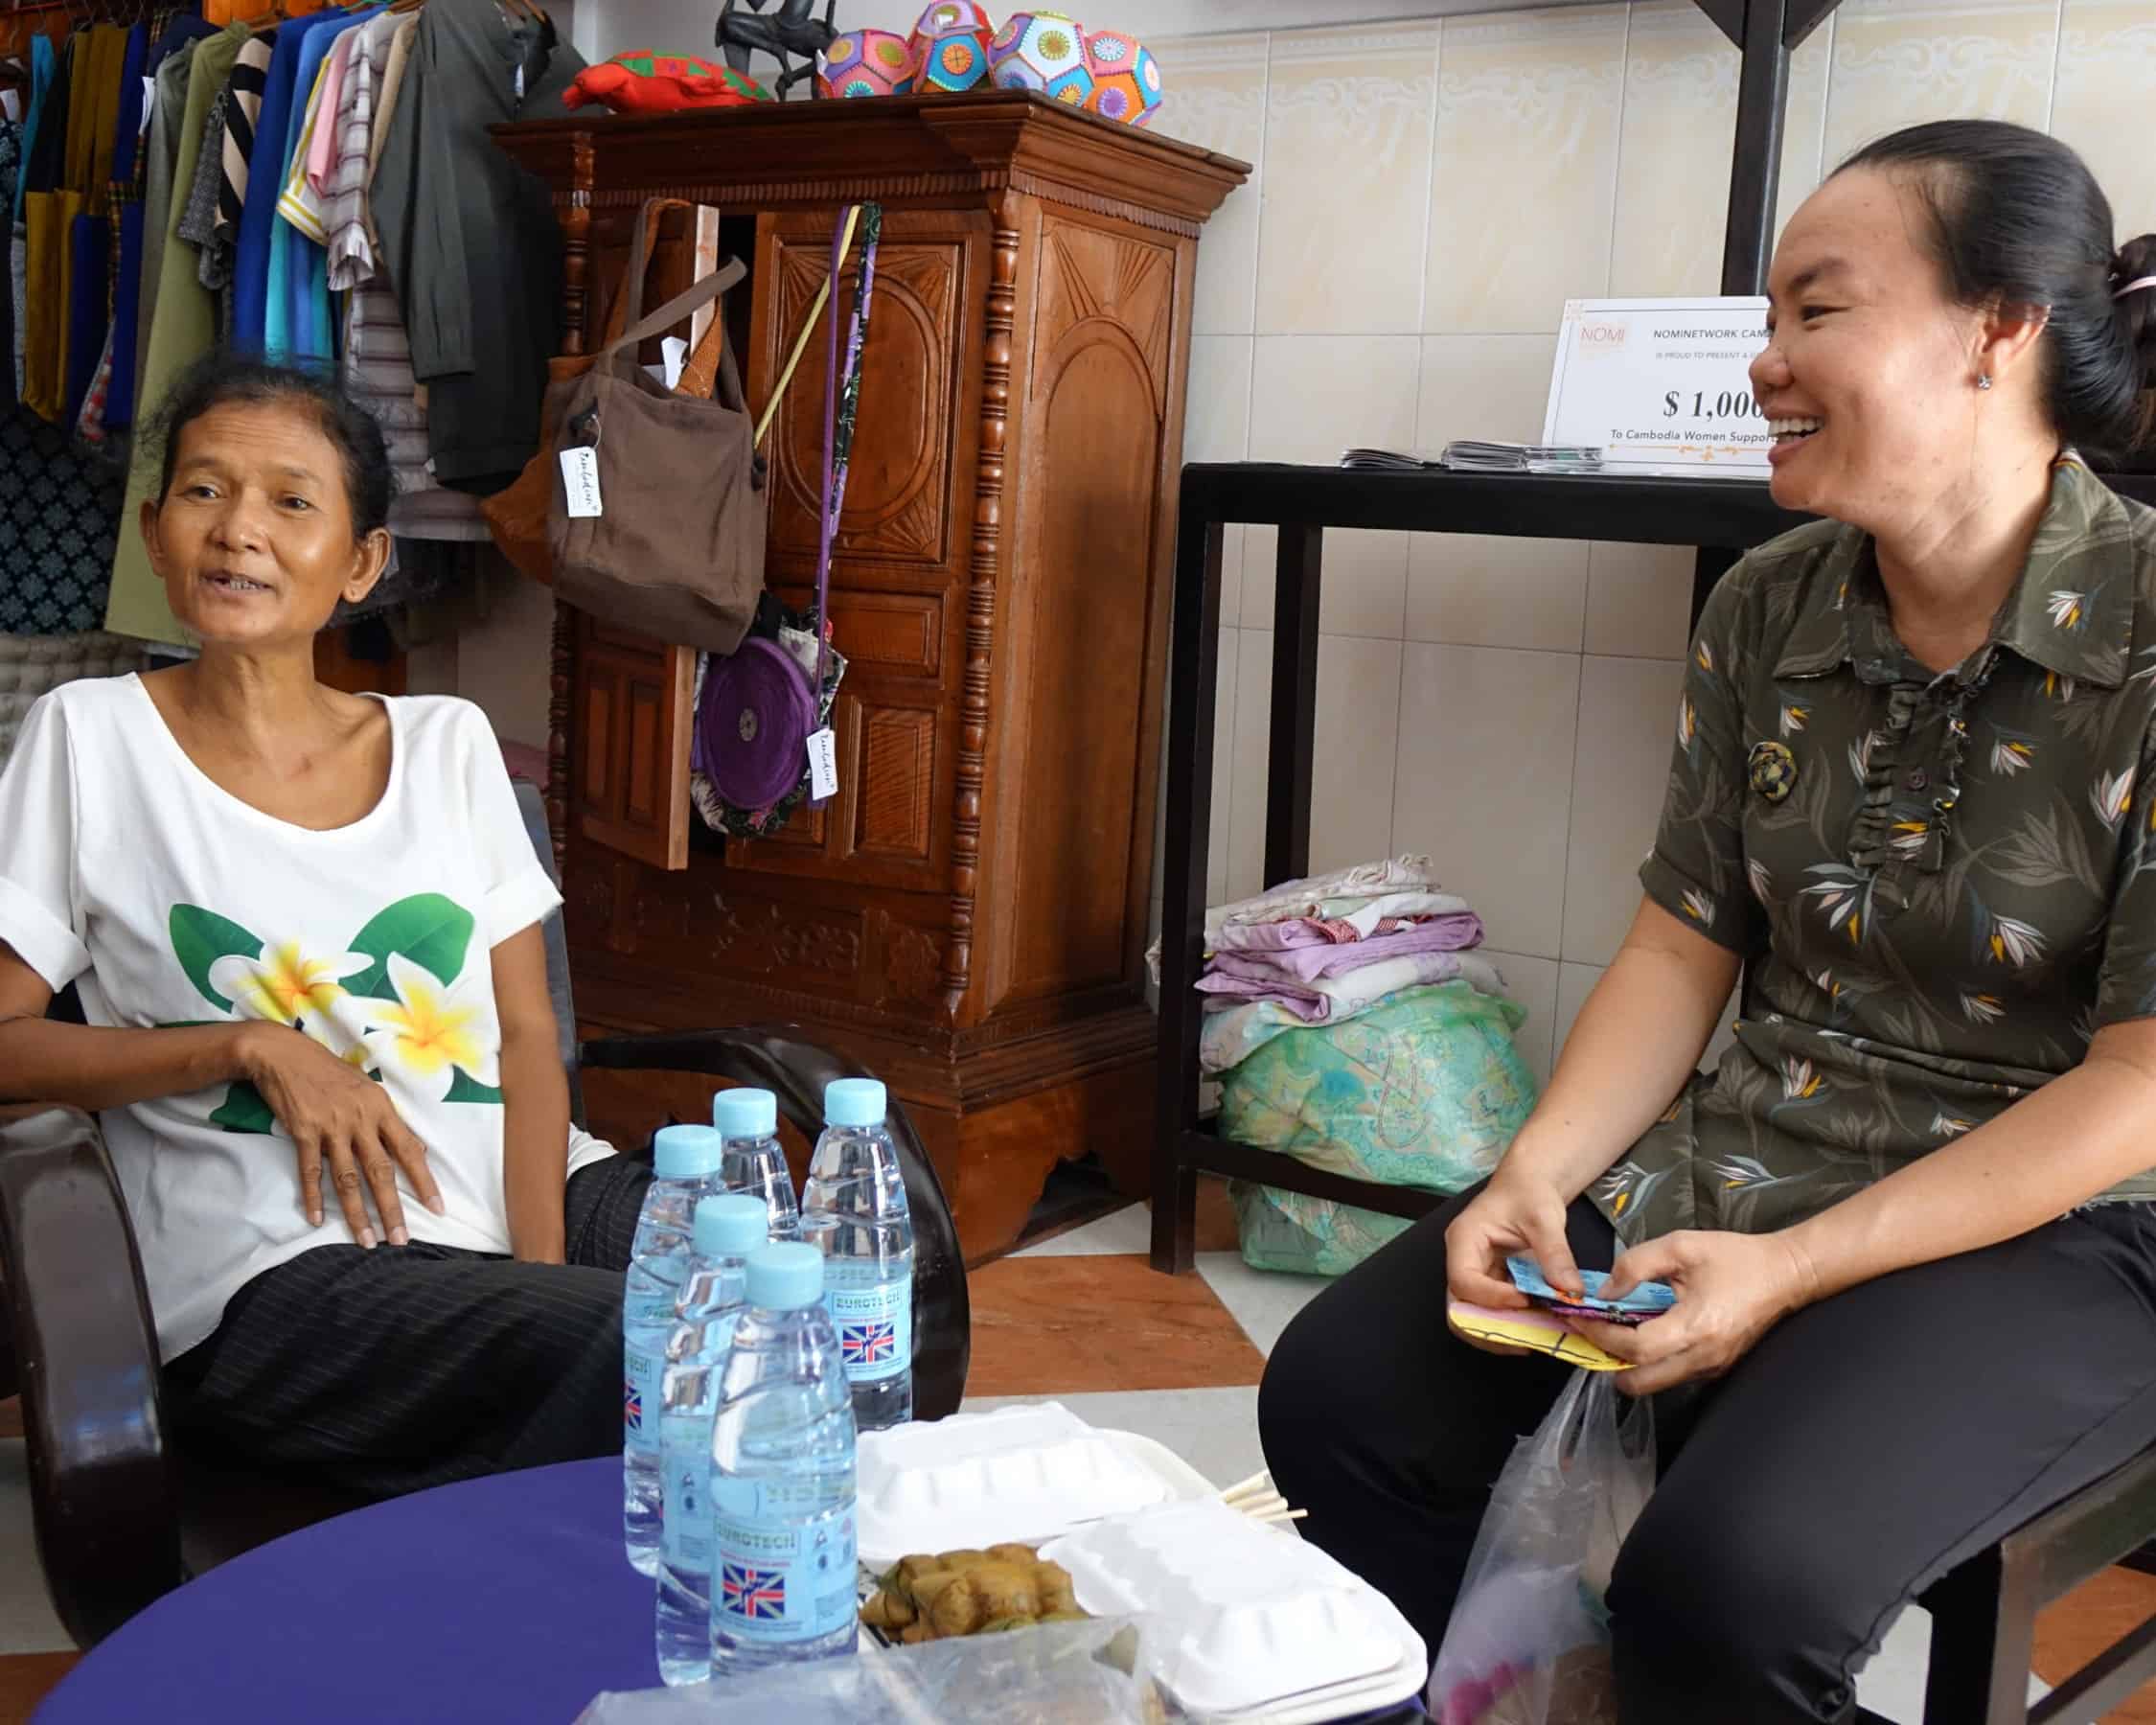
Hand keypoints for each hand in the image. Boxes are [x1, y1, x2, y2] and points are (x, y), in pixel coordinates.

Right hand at [238, 1022, 442, 1247]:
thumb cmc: (330, 1072)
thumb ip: (388, 1121)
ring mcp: (331, 1126)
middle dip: (392, 1208)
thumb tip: (417, 1149)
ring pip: (348, 1178)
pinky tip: (316, 1218)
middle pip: (380, 1171)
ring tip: (366, 1240)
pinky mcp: (303, 1132)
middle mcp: (360, 1119)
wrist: (285, 1055)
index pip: (409, 1150)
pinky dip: (312, 1197)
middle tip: (401, 1239)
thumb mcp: (368, 1089)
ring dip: (357, 1213)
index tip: (437, 1208)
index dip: (424, 1181)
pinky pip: (310, 1171)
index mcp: (381, 1107)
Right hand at [1445, 1170, 1583, 1356]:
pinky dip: (1516, 1321)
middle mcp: (1463, 1261)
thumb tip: (1571, 1292)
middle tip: (1525, 1336)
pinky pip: (1497, 1310)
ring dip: (1504, 1329)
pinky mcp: (1493, 1283)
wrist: (1531, 1184)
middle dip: (1491, 1327)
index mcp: (1464, 1240)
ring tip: (1536, 1334)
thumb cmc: (1529, 1192)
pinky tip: (1540, 1324)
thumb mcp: (1544, 1219)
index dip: (1491, 1298)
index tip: (1524, 1300)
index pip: (1464, 1281)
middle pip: (1461, 1307)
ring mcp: (1477, 1275)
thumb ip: (1555, 1255)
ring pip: (1477, 1315)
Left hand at [1578, 1229, 1819, 1395]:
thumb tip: (1606, 1291)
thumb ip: (1636, 1265)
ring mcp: (1710, 1368)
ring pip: (1654, 1384)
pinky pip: (1671, 1375)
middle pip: (1639, 1382)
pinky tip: (1640, 1333)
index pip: (1634, 1348)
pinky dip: (1648, 1362)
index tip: (1579, 1317)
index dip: (1600, 1335)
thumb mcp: (1681, 1246)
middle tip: (1591, 1332)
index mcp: (1695, 1327)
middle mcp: (1702, 1358)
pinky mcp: (1715, 1368)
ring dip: (1626, 1364)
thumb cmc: (1735, 1258)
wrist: (1785, 1274)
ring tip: (1611, 1332)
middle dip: (1607, 1360)